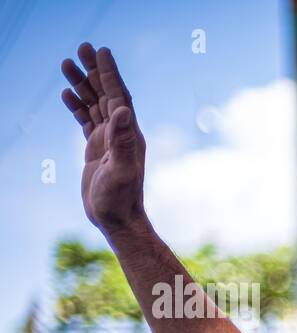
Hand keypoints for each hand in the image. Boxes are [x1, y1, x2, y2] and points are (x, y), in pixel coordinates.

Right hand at [61, 43, 146, 237]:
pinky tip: (67, 94)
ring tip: (66, 63)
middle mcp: (121, 133)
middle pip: (106, 94)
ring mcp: (108, 141)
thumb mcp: (120, 169)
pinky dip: (77, 105)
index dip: (109, 73)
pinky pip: (86, 121)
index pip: (119, 96)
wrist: (117, 220)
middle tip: (81, 47)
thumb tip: (124, 110)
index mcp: (129, 134)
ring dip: (82, 84)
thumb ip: (122, 140)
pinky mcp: (97, 150)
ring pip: (94, 105)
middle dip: (94, 71)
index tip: (101, 51)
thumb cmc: (119, 198)